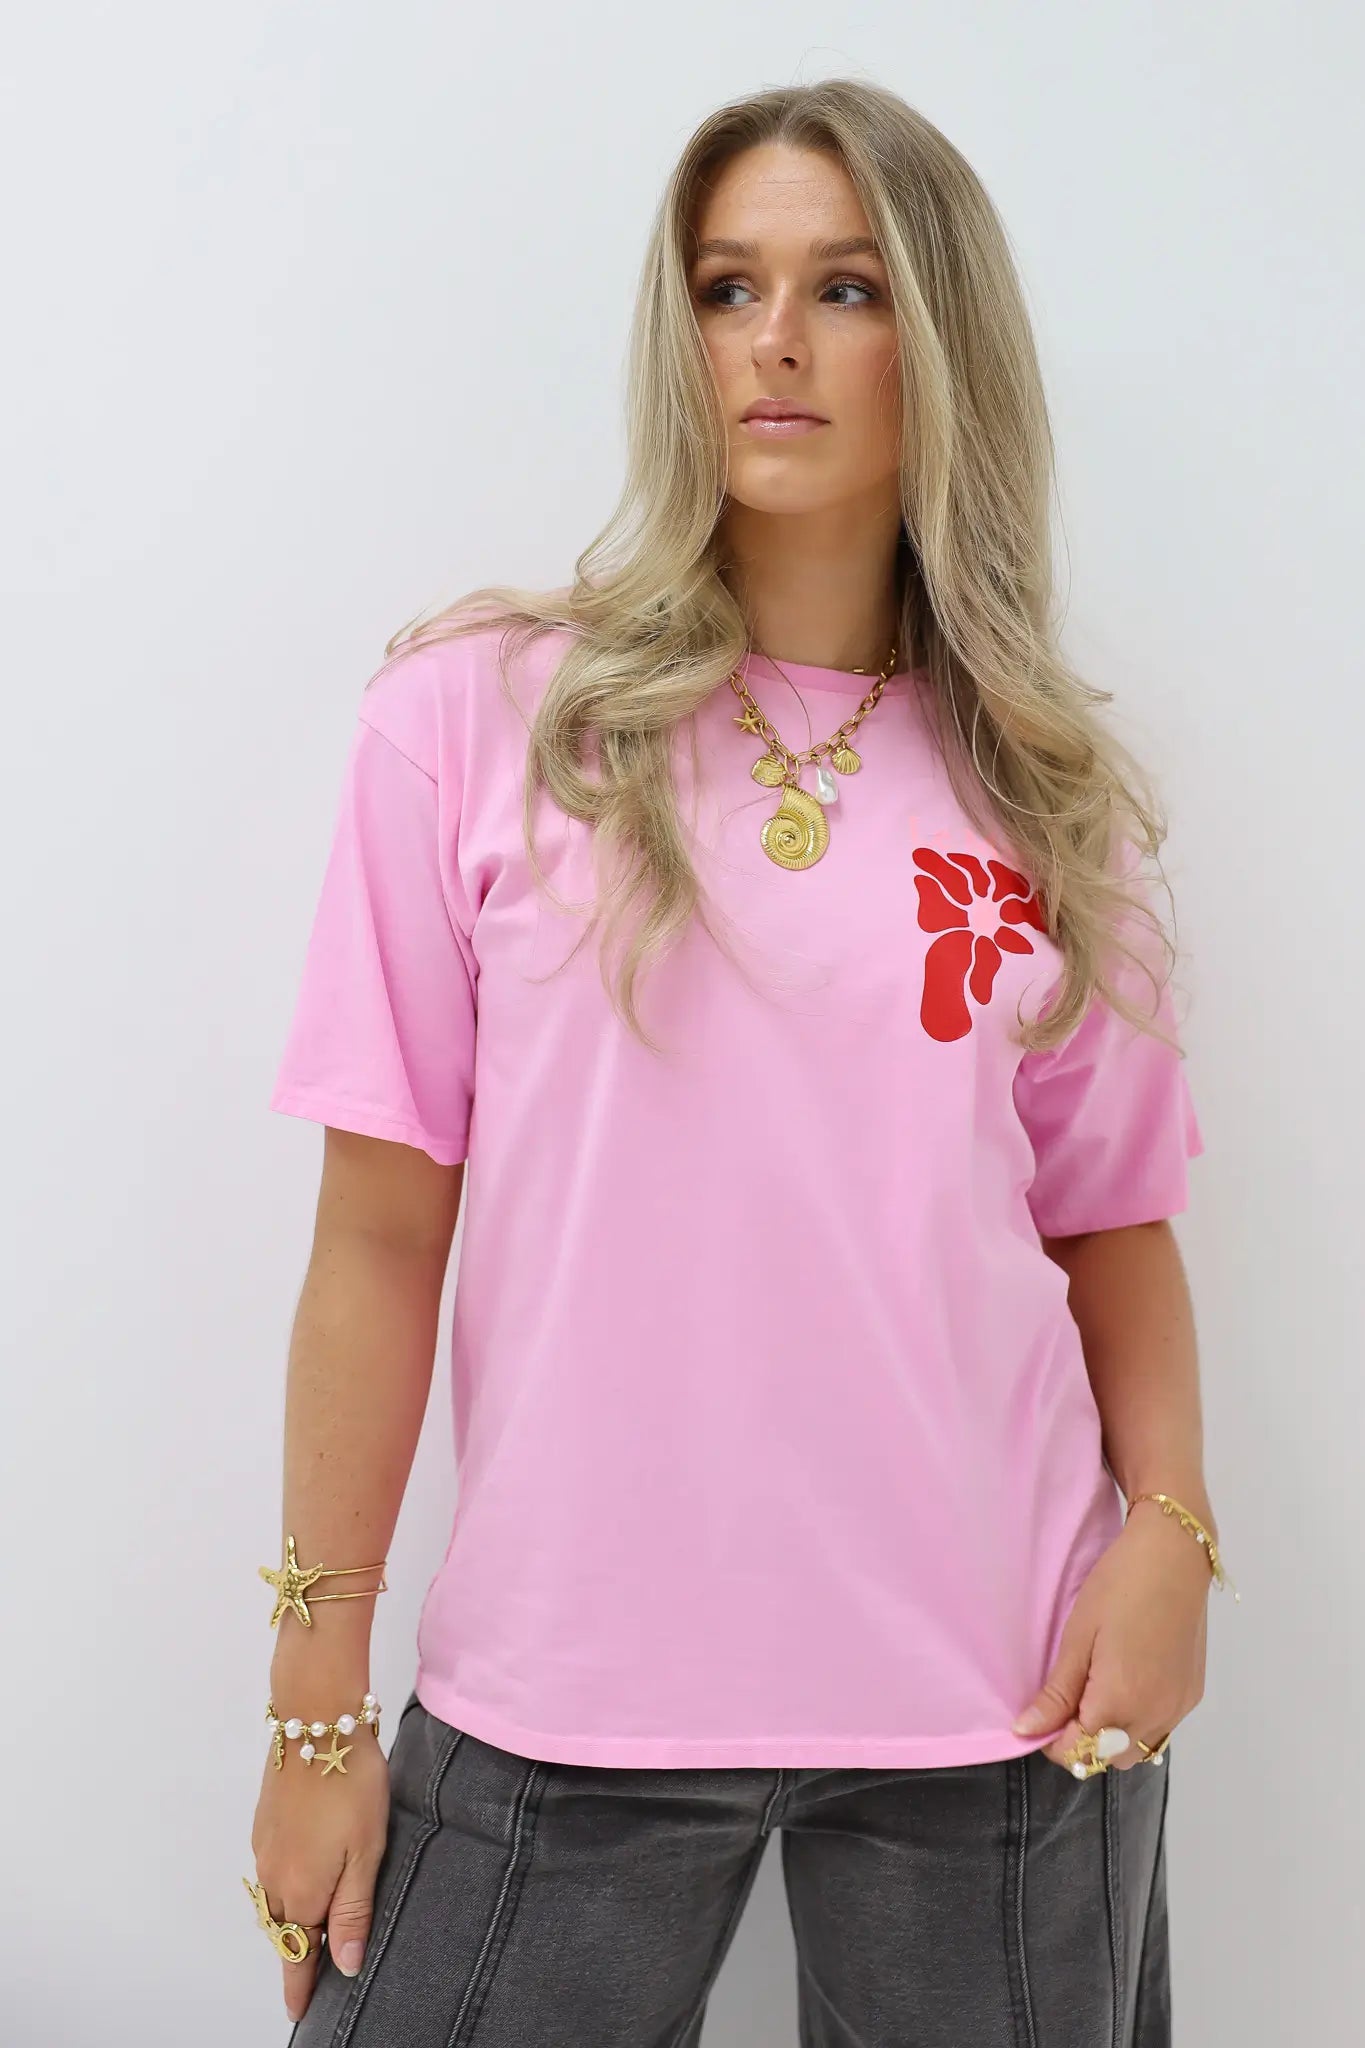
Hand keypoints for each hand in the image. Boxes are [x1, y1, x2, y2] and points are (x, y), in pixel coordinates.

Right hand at [249, 1718, 389, 2024]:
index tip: (297, 2012)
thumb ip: (354, 1910)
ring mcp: (265, 1847)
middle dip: (297, 1951)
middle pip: (283, 1928)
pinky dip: (284, 1886)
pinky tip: (303, 1875)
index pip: (298, 1954)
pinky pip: (270, 1870)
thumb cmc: (350, 1783)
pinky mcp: (264, 1822)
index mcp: (302, 1891)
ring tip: (312, 1928)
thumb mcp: (366, 1851)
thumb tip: (346, 1965)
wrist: (317, 1721)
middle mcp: (275, 1876)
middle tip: (316, 1971)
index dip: (300, 1985)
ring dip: (290, 1917)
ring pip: (274, 1899)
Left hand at [1010, 1501, 1211, 1769]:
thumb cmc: (1118, 1586)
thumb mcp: (1077, 1637)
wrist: (1174, 1554)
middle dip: (1084, 1741)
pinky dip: (1139, 1720)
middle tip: (1069, 1697)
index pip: (1079, 1752)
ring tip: (1098, 1687)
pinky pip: (1160, 1727)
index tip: (1043, 1711)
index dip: (1053, 1739)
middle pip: (1110, 1759)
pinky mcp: (1193, 1694)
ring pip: (1138, 1748)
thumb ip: (1056, 1693)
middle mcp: (1155, 1714)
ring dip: (1113, 1734)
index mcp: (1121, 1702)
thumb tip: (1027, 1730)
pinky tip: (1128, 1681)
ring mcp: (1179, 1707)